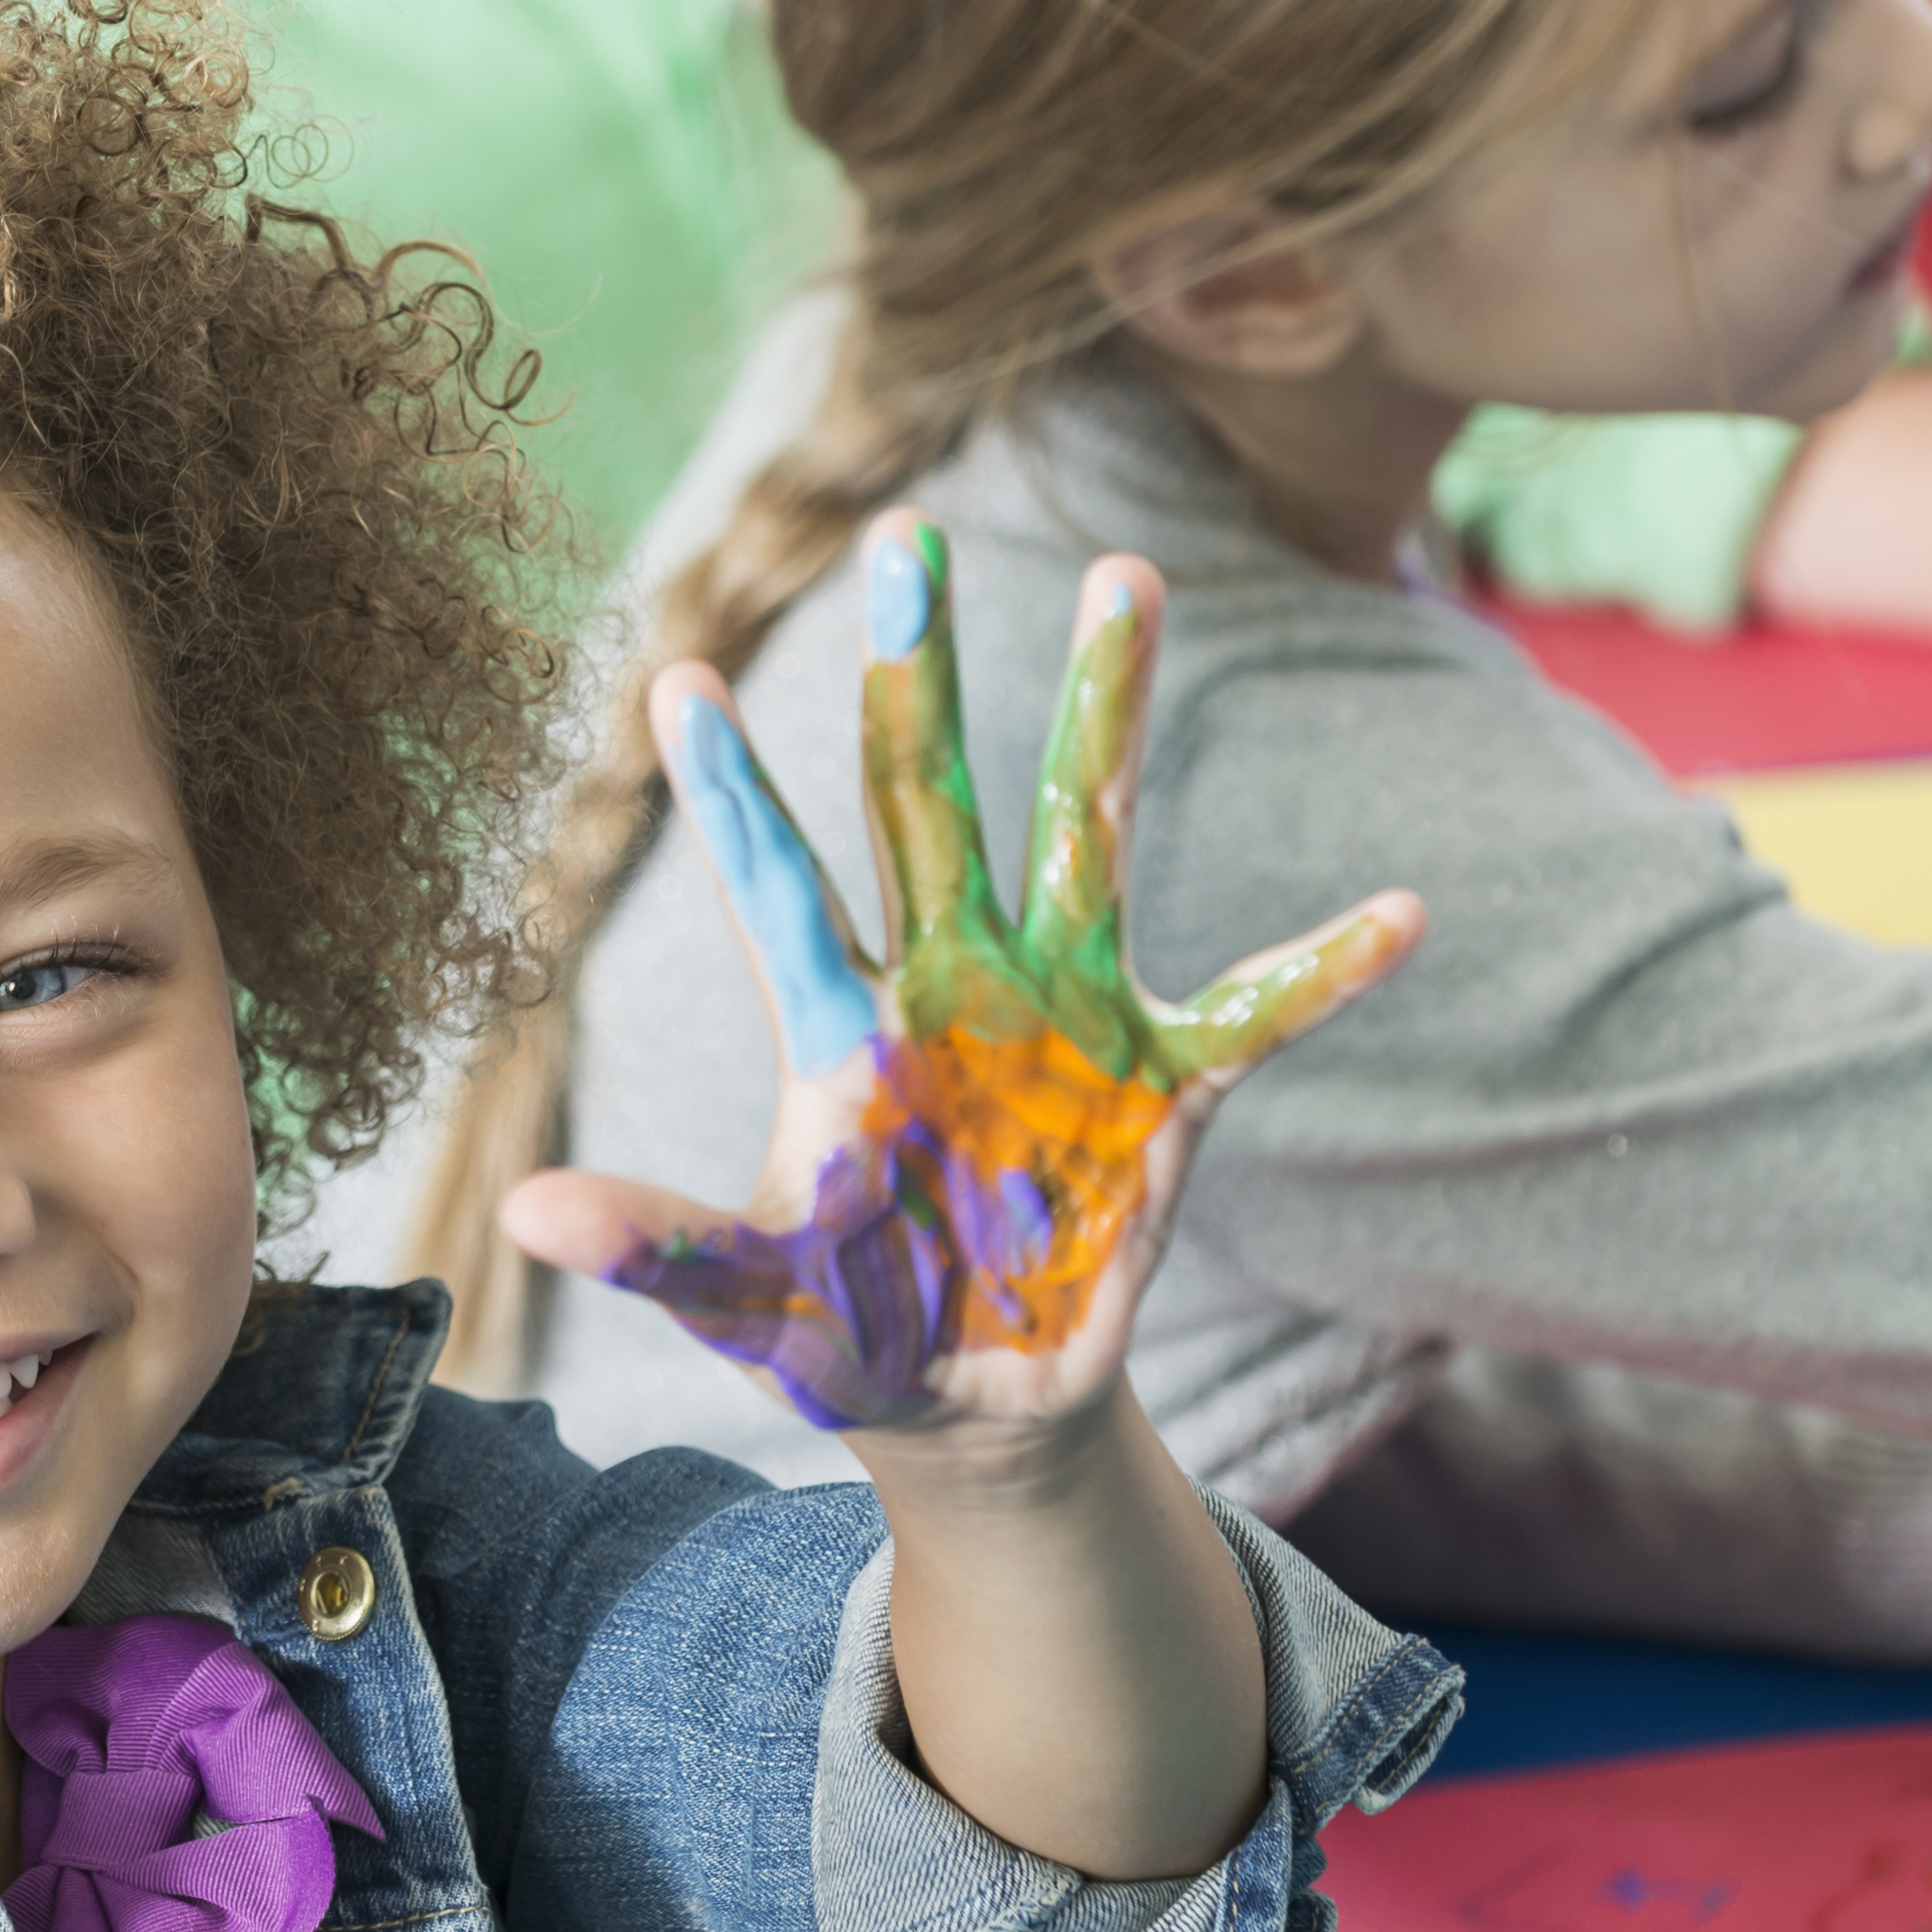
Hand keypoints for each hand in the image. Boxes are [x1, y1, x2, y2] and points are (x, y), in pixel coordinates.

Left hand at [501, 528, 1418, 1434]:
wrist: (969, 1399)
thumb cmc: (846, 1332)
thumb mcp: (751, 1300)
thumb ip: (660, 1250)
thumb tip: (530, 1217)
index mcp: (848, 1030)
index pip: (780, 890)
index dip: (732, 795)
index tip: (673, 677)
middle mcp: (954, 984)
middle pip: (929, 799)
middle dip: (916, 671)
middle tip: (907, 532)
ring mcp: (1066, 1018)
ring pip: (1089, 833)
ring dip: (1108, 710)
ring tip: (1130, 576)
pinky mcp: (1164, 1087)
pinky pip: (1254, 1014)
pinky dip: (1324, 970)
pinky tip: (1400, 914)